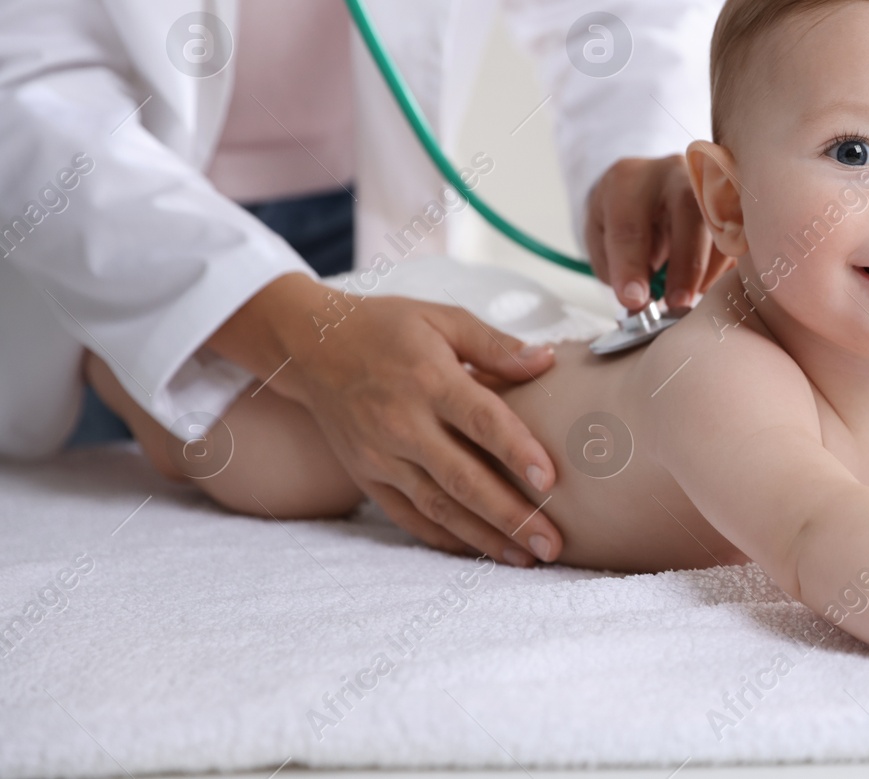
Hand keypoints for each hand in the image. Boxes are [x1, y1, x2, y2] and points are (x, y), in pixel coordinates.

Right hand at [207, 273, 563, 564]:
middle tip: (553, 544)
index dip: (517, 450)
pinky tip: (481, 552)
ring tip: (528, 558)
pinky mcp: (367, 477)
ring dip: (485, 537)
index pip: (480, 421)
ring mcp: (381, 457)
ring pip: (439, 507)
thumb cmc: (387, 329)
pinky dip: (446, 538)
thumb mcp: (442, 318)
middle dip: (511, 516)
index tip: (551, 480)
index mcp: (429, 379)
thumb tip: (548, 360)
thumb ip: (495, 345)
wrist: (308, 347)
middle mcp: (403, 424)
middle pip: (463, 478)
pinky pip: (410, 517)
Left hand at [584, 154, 733, 312]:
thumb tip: (642, 303)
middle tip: (677, 302)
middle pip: (689, 210)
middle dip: (686, 262)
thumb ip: (615, 268)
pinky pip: (737, 235)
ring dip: (708, 269)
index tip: (634, 301)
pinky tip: (703, 285)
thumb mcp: (601, 237)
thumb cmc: (620, 215)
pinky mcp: (730, 200)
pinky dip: (723, 268)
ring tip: (688, 298)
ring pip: (721, 221)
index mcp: (627, 180)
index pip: (629, 224)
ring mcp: (706, 182)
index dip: (631, 266)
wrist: (643, 187)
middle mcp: (671, 172)